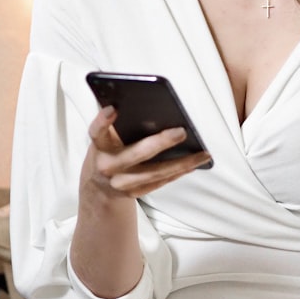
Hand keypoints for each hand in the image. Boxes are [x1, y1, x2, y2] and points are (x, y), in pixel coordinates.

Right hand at [81, 106, 211, 198]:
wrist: (98, 186)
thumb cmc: (109, 150)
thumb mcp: (107, 137)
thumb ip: (121, 124)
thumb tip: (150, 104)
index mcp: (99, 146)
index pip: (96, 132)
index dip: (103, 121)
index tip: (114, 108)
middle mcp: (107, 166)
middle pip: (135, 154)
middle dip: (160, 143)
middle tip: (181, 131)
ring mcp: (120, 183)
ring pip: (154, 173)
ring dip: (181, 163)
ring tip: (203, 153)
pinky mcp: (134, 194)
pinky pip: (160, 182)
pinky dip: (179, 172)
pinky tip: (195, 163)